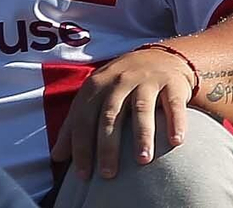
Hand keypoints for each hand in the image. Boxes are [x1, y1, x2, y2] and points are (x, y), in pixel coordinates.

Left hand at [50, 46, 194, 180]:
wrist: (158, 56)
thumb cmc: (120, 85)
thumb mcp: (95, 96)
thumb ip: (75, 124)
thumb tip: (56, 156)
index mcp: (98, 85)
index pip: (84, 118)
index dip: (82, 147)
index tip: (83, 176)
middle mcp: (120, 80)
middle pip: (111, 115)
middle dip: (108, 145)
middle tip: (108, 174)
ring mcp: (147, 80)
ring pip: (142, 108)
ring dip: (142, 135)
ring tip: (142, 160)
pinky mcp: (171, 83)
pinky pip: (173, 104)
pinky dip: (175, 122)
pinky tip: (176, 141)